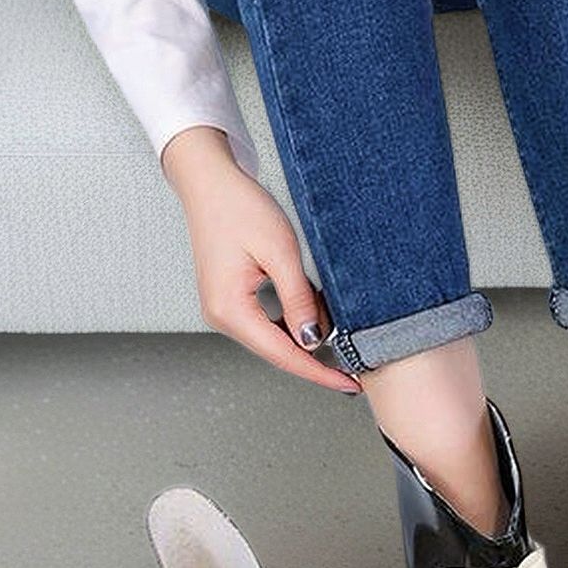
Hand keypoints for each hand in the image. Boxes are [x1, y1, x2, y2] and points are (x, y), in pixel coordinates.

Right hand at [163, 127, 359, 393]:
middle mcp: (222, 317)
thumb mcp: (281, 253)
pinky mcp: (231, 300)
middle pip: (278, 353)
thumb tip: (314, 341)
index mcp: (230, 310)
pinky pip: (268, 323)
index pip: (283, 355)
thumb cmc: (241, 209)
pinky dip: (294, 323)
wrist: (210, 183)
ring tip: (340, 331)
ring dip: (308, 339)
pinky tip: (316, 313)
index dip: (320, 373)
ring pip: (275, 339)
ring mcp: (224, 310)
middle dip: (317, 361)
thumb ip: (298, 301)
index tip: (351, 384)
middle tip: (357, 368)